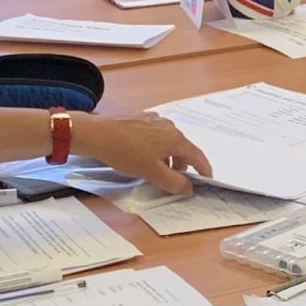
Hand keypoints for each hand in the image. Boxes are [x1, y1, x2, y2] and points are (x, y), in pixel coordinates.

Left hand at [74, 111, 211, 193]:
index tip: (207, 179)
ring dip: (167, 157)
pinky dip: (156, 147)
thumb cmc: (126, 153)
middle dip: (182, 165)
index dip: (204, 170)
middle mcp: (168, 126)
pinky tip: (142, 155)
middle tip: (175, 180)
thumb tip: (188, 187)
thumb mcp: (152, 174)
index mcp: (176, 138)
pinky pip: (155, 134)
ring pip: (168, 141)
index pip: (197, 156)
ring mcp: (154, 119)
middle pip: (182, 148)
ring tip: (156, 169)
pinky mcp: (140, 118)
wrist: (98, 134)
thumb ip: (174, 183)